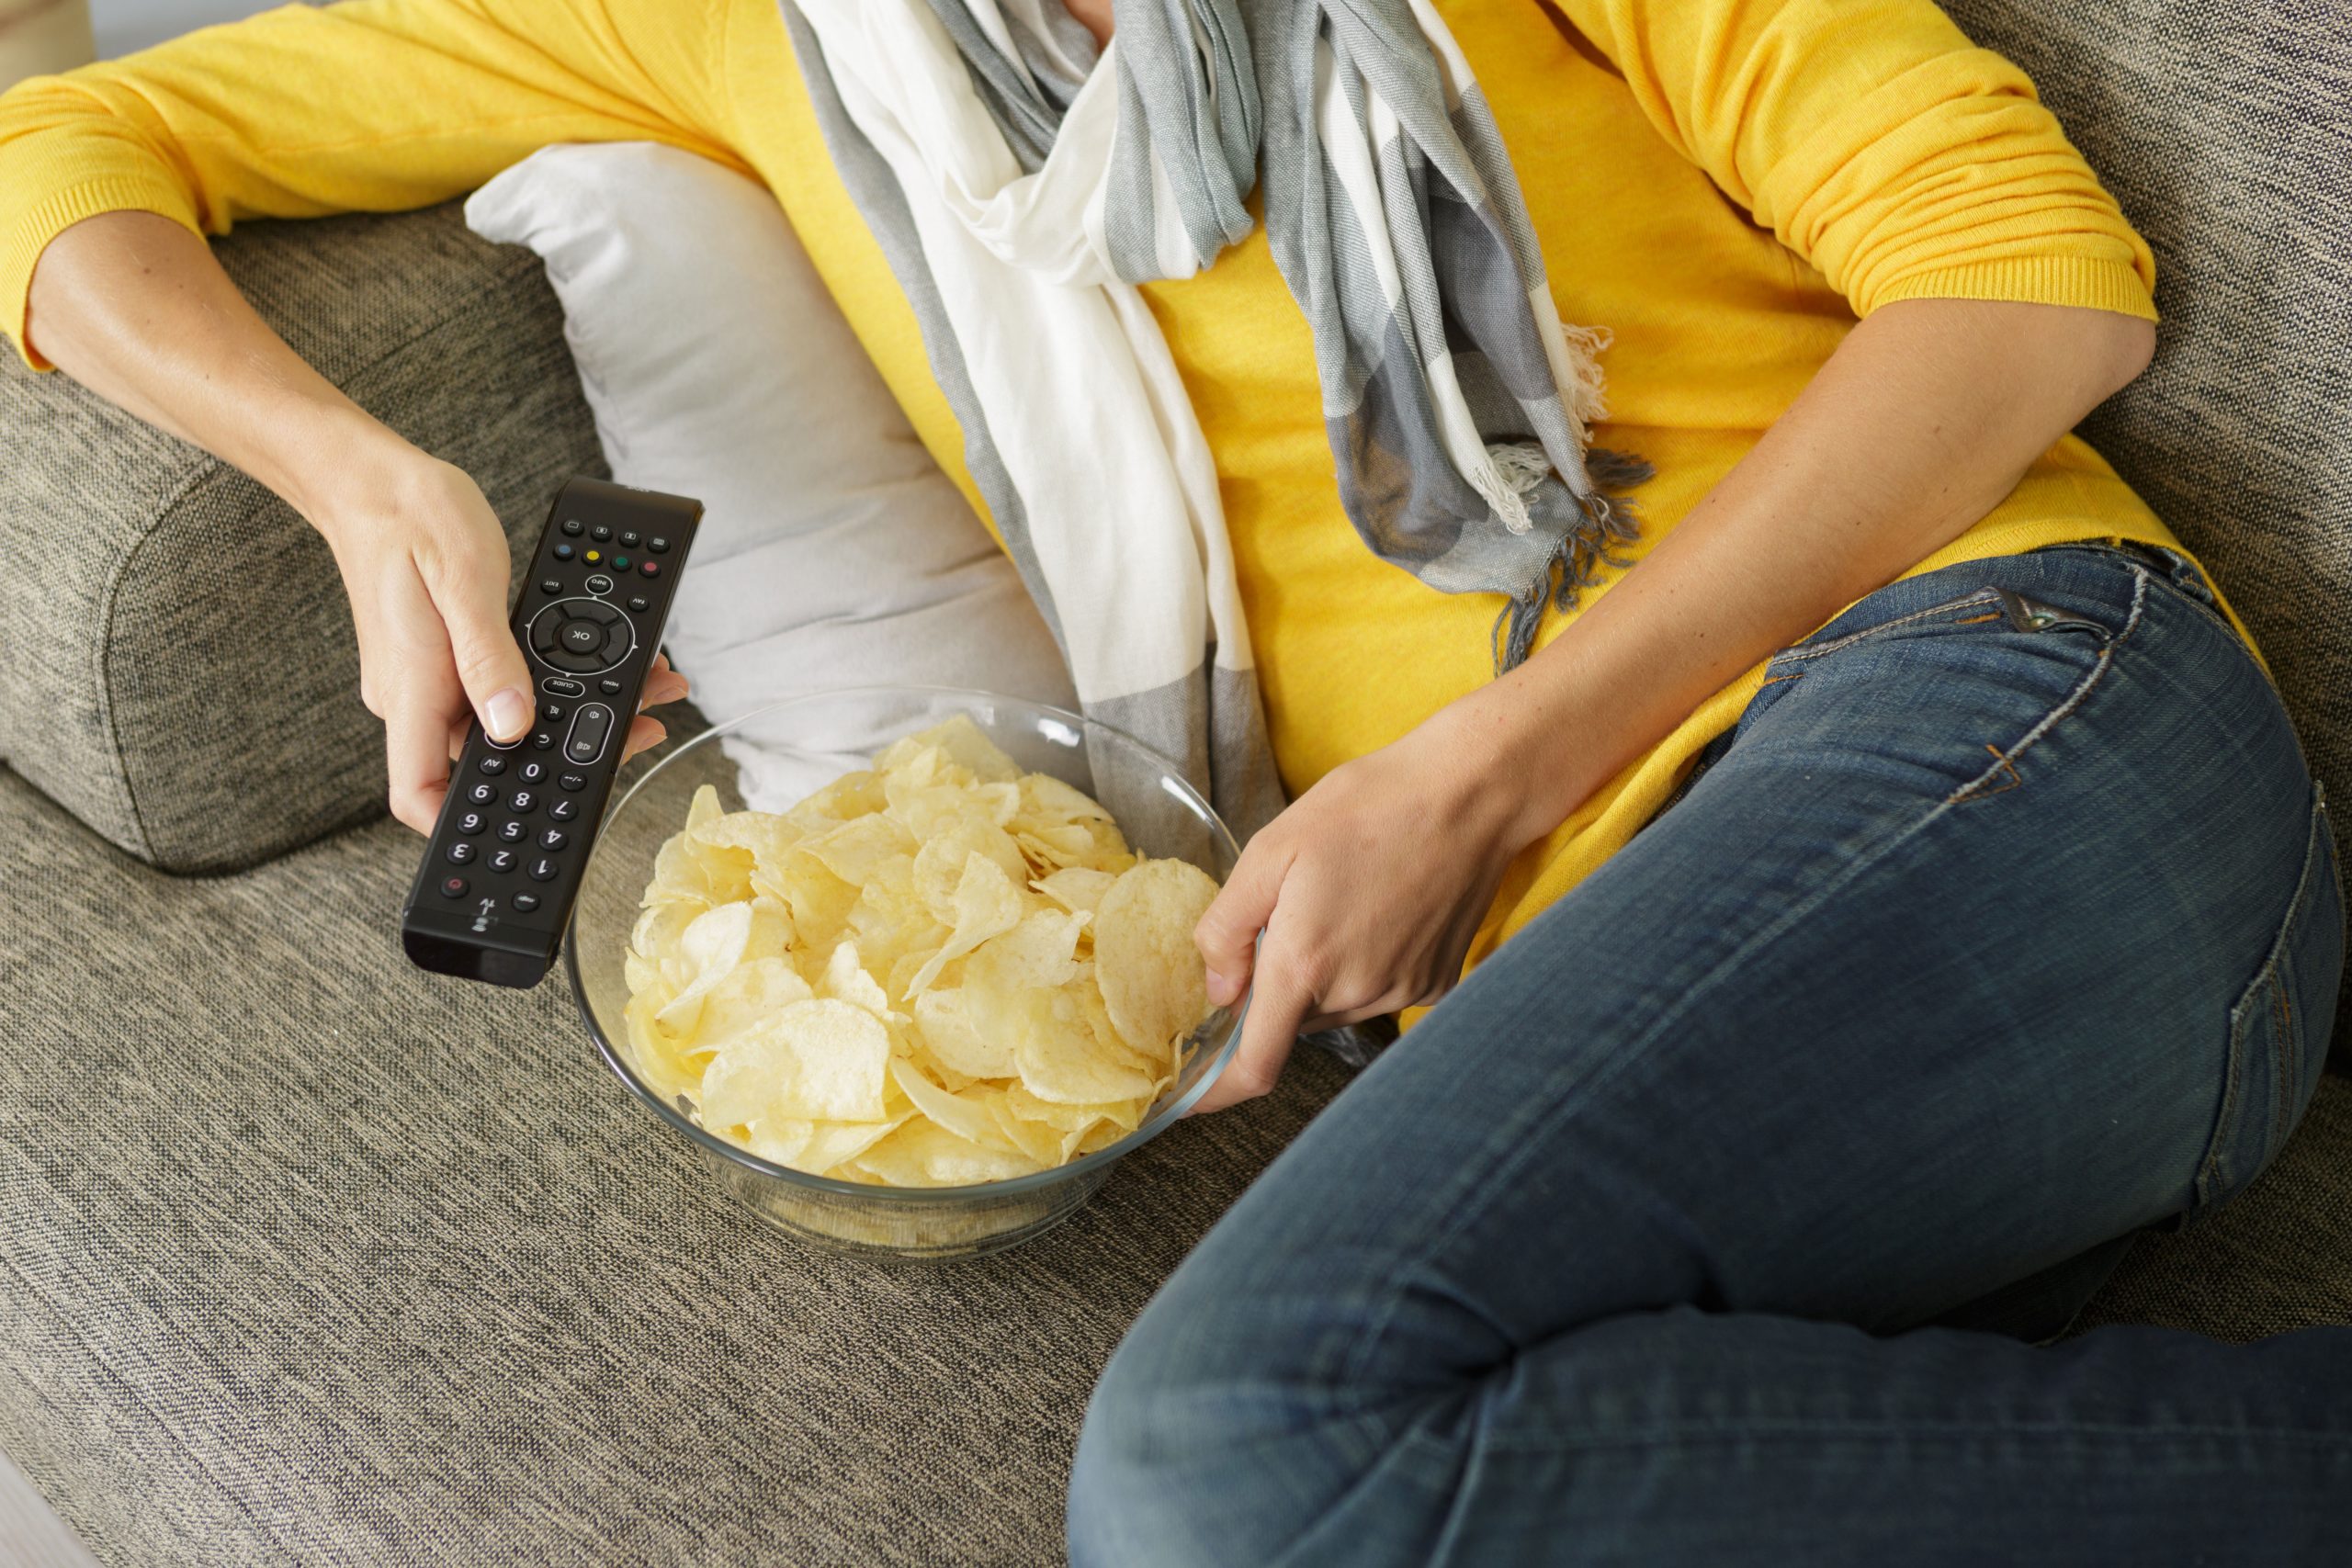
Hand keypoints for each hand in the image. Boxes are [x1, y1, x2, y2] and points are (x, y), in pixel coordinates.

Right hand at [316, 450, 687, 832]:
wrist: (373, 481)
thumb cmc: (411, 518)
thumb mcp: (464, 582)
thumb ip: (490, 659)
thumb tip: (514, 725)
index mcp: (412, 690)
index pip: (419, 793)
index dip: (464, 827)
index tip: (525, 830)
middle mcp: (418, 697)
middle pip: (485, 761)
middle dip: (565, 756)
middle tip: (639, 731)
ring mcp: (431, 680)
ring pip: (505, 721)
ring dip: (572, 713)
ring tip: (643, 689)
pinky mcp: (447, 661)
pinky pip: (502, 687)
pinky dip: (552, 681)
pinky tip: (600, 665)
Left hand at [1188, 703, 1540, 1112]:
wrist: (1468, 792)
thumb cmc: (1366, 807)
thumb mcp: (1270, 850)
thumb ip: (1227, 929)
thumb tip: (1218, 993)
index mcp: (1305, 963)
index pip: (1255, 1065)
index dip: (1217, 1093)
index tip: (1192, 1097)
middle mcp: (1356, 993)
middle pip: (1291, 1022)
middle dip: (1273, 987)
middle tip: (1285, 916)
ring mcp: (1403, 993)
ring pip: (1332, 1008)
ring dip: (1318, 976)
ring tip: (1340, 900)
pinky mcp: (1436, 984)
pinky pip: (1376, 994)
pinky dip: (1361, 967)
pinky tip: (1377, 910)